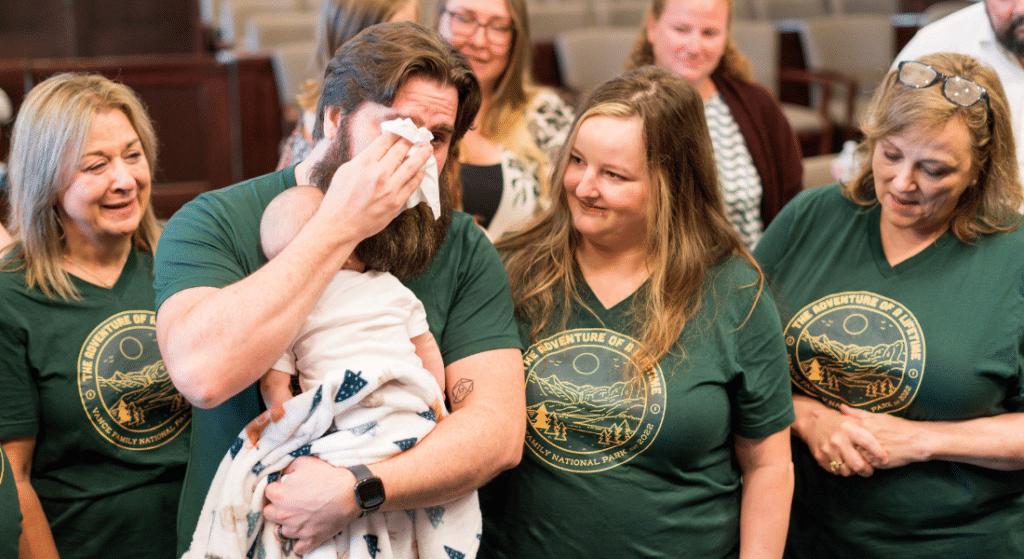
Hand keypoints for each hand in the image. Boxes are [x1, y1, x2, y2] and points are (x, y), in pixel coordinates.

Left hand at [263, 456, 359, 554]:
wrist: (350, 492)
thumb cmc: (328, 476)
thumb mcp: (304, 462)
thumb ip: (288, 468)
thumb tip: (283, 474)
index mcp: (280, 495)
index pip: (268, 492)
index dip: (277, 488)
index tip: (285, 486)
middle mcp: (284, 515)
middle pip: (269, 513)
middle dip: (276, 507)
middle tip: (290, 501)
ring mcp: (296, 530)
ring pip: (280, 532)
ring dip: (286, 525)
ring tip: (297, 518)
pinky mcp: (310, 539)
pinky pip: (298, 548)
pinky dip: (299, 542)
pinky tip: (304, 533)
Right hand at [316, 131, 430, 244]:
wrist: (340, 225)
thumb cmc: (339, 197)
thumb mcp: (346, 171)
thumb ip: (363, 159)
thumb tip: (379, 150)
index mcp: (364, 163)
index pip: (386, 141)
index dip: (397, 132)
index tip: (404, 128)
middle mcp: (378, 174)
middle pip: (400, 150)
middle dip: (411, 139)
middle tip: (419, 134)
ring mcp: (389, 189)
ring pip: (411, 166)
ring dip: (422, 155)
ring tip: (428, 148)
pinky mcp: (396, 203)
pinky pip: (412, 185)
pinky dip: (419, 175)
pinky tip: (422, 170)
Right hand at [794, 396, 886, 476]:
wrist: (813, 422)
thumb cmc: (839, 422)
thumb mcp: (853, 420)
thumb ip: (869, 428)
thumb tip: (886, 439)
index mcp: (848, 428)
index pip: (868, 443)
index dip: (878, 453)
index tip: (884, 459)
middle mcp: (838, 439)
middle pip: (857, 464)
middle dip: (867, 470)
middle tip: (870, 470)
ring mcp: (828, 450)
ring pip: (847, 471)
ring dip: (854, 471)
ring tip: (857, 467)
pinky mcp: (820, 457)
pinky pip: (835, 471)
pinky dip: (842, 470)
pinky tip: (844, 464)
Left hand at [840, 404, 926, 468]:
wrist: (916, 440)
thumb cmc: (897, 427)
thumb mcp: (877, 416)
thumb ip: (857, 413)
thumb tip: (841, 407)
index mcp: (863, 425)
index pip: (845, 433)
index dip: (848, 436)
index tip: (852, 437)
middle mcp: (865, 438)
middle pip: (850, 445)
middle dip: (853, 446)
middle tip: (864, 445)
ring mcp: (871, 452)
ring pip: (857, 456)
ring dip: (861, 455)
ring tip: (873, 451)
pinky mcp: (878, 463)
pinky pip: (867, 464)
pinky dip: (870, 462)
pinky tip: (877, 457)